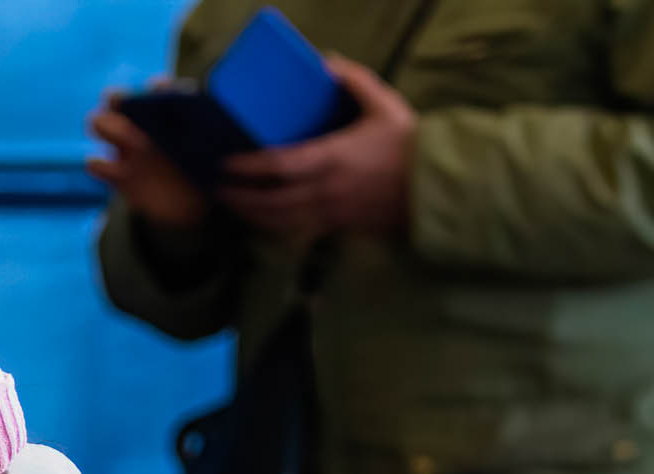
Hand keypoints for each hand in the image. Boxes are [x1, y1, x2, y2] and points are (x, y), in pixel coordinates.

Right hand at [85, 86, 208, 234]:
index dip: (157, 88)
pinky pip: (97, 164)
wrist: (193, 206)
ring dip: (105, 126)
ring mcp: (127, 148)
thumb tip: (228, 133)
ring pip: (99, 123)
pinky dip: (99, 164)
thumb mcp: (220, 157)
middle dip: (118, 99)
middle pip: (116, 98)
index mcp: (169, 112)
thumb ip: (220, 143)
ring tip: (123, 140)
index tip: (160, 89)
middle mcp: (143, 123)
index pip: (158, 89)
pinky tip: (112, 168)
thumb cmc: (209, 172)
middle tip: (127, 107)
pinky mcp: (119, 176)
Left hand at [215, 55, 415, 244]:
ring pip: (279, 223)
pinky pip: (297, 231)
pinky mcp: (338, 227)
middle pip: (269, 202)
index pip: (277, 167)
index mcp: (332, 159)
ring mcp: (330, 214)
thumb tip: (326, 63)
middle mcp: (325, 192)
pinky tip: (262, 219)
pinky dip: (274, 227)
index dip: (247, 167)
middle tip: (218, 187)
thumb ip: (354, 80)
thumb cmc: (408, 144)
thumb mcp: (384, 104)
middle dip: (239, 197)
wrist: (435, 187)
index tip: (226, 162)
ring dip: (252, 216)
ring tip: (233, 204)